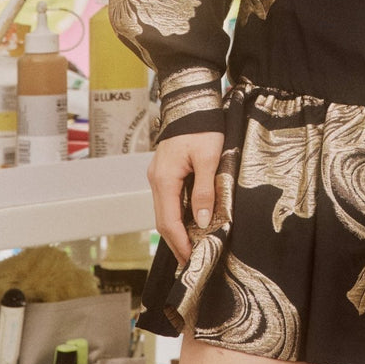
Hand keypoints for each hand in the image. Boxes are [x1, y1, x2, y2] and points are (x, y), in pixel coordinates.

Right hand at [147, 130, 223, 264]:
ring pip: (165, 210)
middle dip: (177, 242)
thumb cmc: (202, 127)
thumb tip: (203, 221)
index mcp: (164, 179)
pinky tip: (190, 221)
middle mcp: (156, 180)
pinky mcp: (165, 171)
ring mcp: (158, 175)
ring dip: (177, 229)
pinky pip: (169, 199)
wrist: (192, 102)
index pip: (169, 221)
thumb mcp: (208, 158)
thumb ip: (204, 190)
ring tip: (193, 245)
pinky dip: (178, 214)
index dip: (180, 243)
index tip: (191, 260)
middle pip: (163, 220)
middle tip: (192, 261)